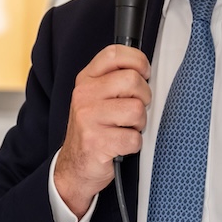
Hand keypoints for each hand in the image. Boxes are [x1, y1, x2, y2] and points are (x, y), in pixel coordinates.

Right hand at [53, 45, 151, 217]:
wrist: (75, 167)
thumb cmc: (93, 130)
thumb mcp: (96, 98)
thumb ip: (114, 80)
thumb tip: (146, 71)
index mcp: (86, 80)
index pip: (114, 54)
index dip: (138, 60)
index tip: (144, 73)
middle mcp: (84, 95)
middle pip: (133, 80)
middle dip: (144, 98)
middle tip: (135, 110)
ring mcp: (88, 118)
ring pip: (137, 110)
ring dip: (139, 124)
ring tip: (126, 129)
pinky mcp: (97, 141)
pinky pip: (134, 138)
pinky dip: (134, 145)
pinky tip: (121, 145)